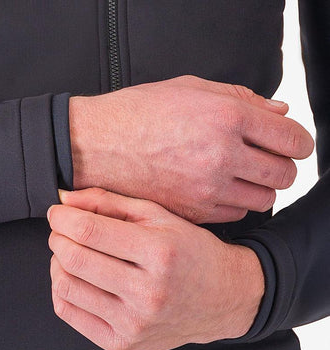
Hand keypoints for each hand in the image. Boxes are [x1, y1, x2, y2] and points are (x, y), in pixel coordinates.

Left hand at [46, 187, 264, 349]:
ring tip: (71, 253)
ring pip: (66, 287)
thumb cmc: (190, 253)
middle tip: (62, 231)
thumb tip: (64, 200)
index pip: (90, 231)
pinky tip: (75, 278)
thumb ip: (109, 204)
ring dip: (58, 263)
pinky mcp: (122, 343)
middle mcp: (147, 292)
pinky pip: (69, 314)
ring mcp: (133, 323)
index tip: (56, 212)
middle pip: (74, 259)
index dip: (63, 218)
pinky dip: (62, 290)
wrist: (222, 300)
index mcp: (159, 253)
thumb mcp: (158, 217)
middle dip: (57, 238)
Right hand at [69, 74, 313, 223]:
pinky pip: (234, 215)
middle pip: (283, 174)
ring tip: (238, 176)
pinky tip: (216, 190)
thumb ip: (243, 99)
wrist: (97, 147)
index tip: (291, 144)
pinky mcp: (192, 213)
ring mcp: (206, 190)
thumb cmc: (137, 114)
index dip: (298, 141)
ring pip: (262, 200)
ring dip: (258, 188)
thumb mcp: (191, 89)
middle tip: (266, 160)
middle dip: (281, 166)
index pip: (292, 138)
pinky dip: (232, 204)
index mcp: (226, 118)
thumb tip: (279, 112)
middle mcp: (221, 157)